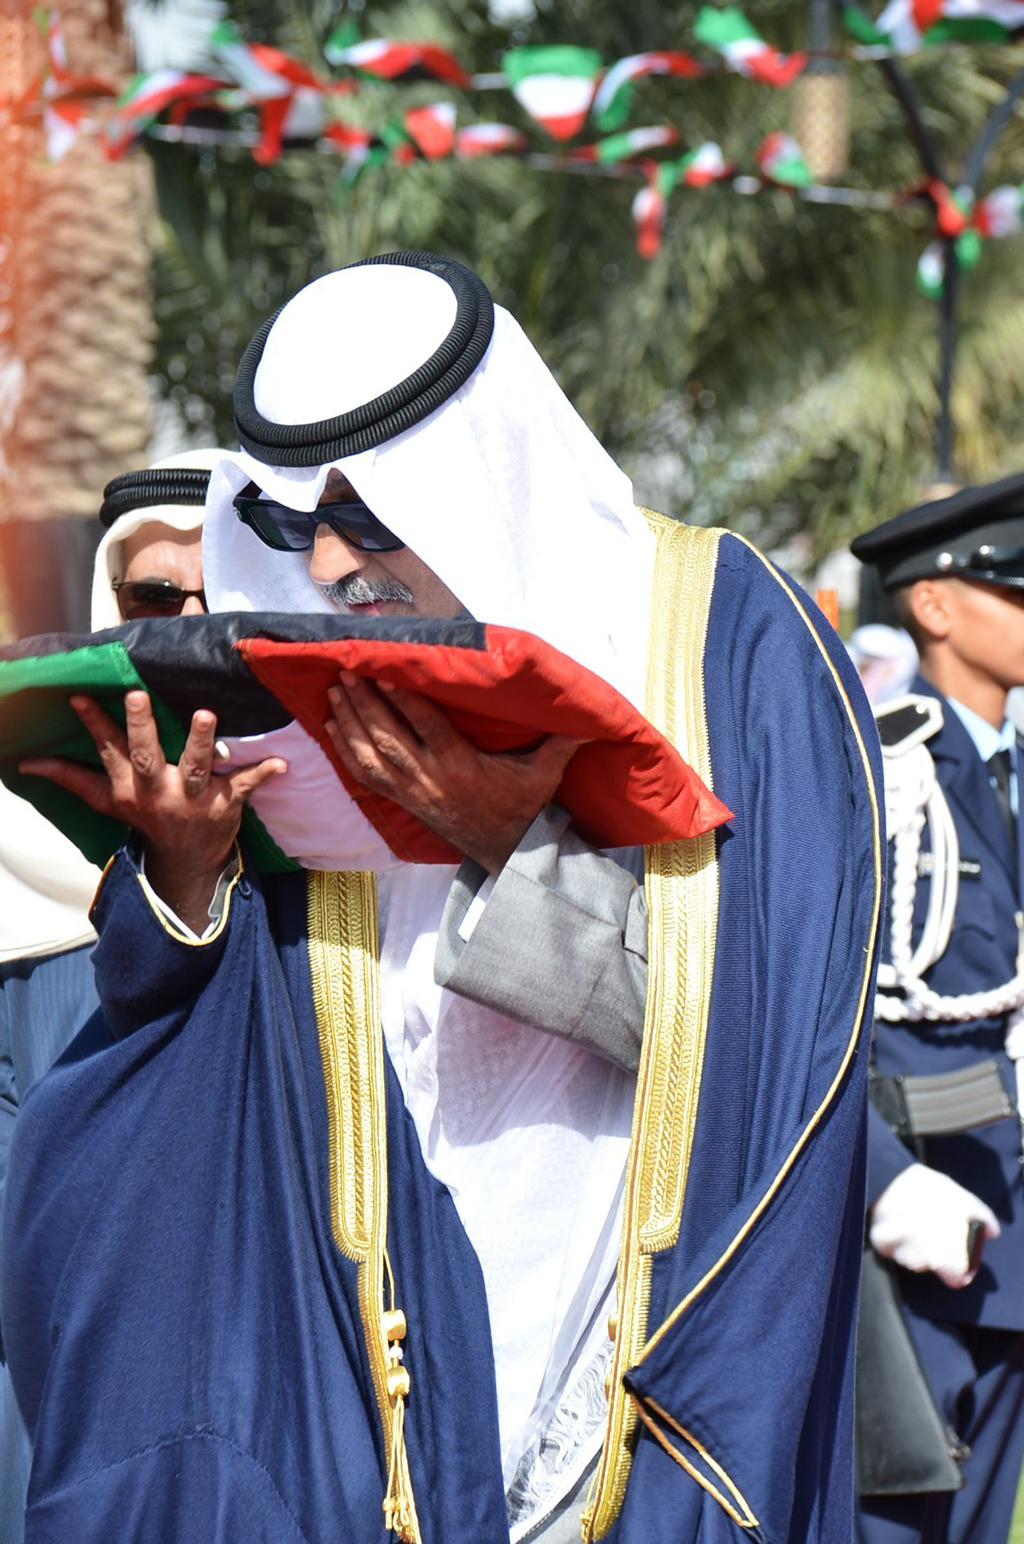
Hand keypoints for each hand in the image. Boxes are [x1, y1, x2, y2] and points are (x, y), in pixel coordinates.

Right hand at [19, 692, 285, 930]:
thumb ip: (70, 777)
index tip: (81, 696)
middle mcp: (157, 790)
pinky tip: (280, 764)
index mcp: (128, 786)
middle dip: (142, 726)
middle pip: (145, 755)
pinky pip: (246, 786)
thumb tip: (26, 762)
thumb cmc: (146, 817)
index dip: (95, 723)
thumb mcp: (105, 801)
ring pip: (194, 766)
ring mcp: (193, 797)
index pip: (108, 750)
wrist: (187, 860)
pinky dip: (263, 774)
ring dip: (199, 741)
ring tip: (205, 714)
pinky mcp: (226, 801)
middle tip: (138, 694)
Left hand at [324, 671, 585, 873]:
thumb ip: (562, 745)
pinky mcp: (404, 802)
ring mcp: (413, 792)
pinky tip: (332, 728)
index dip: (402, 701)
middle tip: (347, 673)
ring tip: (335, 692)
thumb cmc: (523, 809)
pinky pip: (367, 778)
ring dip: (349, 723)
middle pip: (389, 738)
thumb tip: (592, 721)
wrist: (505, 854)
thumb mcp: (546, 775)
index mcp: (462, 766)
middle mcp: (431, 778)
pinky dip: (346, 753)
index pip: (426, 728)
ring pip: (372, 756)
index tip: (383, 674)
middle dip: (365, 704)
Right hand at [869, 1162, 999, 1288]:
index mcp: (946, 1258)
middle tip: (932, 1229)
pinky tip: (898, 1222)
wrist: (891, 1178)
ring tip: (914, 1222)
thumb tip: (992, 1232)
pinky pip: (891, 1248)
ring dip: (914, 1247)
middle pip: (932, 1266)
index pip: (956, 1280)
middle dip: (934, 1252)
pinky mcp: (880, 1245)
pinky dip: (895, 1238)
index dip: (958, 1270)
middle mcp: (922, 1263)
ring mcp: (900, 1255)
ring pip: (911, 1258)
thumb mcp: (964, 1199)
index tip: (956, 1257)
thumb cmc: (930, 1190)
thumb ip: (983, 1218)